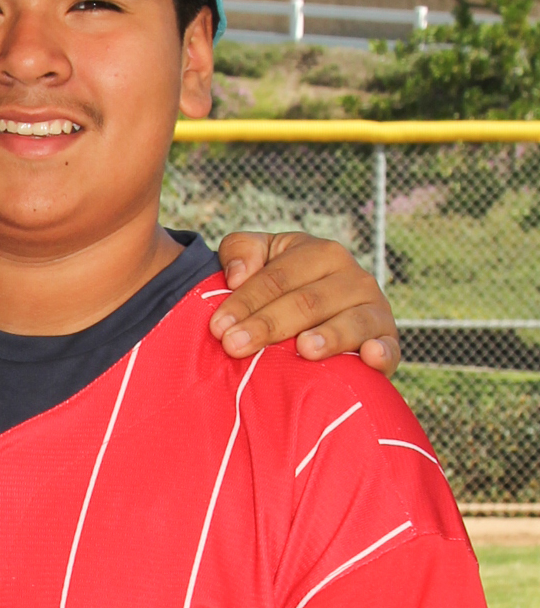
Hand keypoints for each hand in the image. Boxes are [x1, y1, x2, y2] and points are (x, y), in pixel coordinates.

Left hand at [210, 232, 398, 373]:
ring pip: (349, 322)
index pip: (277, 278)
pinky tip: (368, 357)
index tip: (218, 326)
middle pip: (306, 302)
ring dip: (328, 336)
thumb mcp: (262, 259)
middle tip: (235, 346)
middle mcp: (352, 277)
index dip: (245, 301)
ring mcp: (373, 308)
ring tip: (303, 348)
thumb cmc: (284, 289)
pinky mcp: (386, 340)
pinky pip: (389, 347)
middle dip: (268, 324)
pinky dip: (381, 352)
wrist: (327, 317)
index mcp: (319, 253)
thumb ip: (242, 250)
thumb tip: (237, 274)